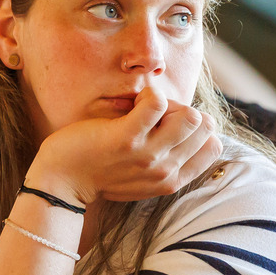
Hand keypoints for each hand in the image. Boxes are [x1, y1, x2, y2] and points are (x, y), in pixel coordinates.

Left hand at [26, 88, 222, 206]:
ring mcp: (147, 156)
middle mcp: (165, 171)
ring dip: (168, 102)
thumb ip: (169, 158)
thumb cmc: (101, 171)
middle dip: (183, 110)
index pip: (214, 146)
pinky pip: (157, 102)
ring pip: (189, 115)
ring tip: (144, 108)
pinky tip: (133, 102)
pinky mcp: (127, 139)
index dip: (196, 127)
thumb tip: (194, 123)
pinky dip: (148, 93)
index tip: (169, 126)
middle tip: (154, 114)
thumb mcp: (143, 175)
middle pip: (204, 125)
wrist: (62, 181)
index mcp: (172, 180)